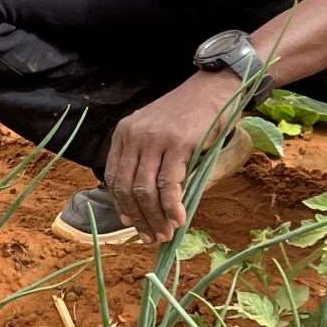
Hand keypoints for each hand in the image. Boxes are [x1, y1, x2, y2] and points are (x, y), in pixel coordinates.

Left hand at [104, 73, 239, 244]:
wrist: (212, 88)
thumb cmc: (186, 114)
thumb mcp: (154, 130)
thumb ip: (145, 159)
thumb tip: (142, 203)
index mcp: (124, 134)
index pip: (114, 177)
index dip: (121, 204)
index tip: (131, 223)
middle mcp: (134, 136)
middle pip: (128, 188)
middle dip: (139, 218)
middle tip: (151, 237)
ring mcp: (155, 140)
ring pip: (147, 190)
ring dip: (155, 218)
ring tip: (166, 233)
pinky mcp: (178, 144)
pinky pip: (169, 184)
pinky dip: (172, 206)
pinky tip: (179, 219)